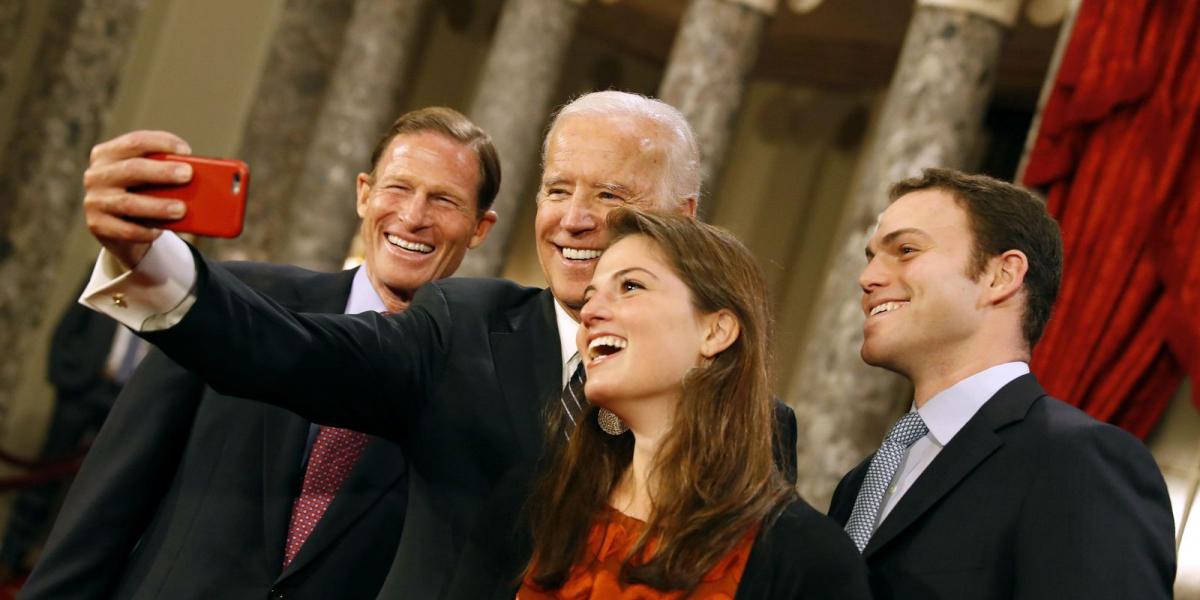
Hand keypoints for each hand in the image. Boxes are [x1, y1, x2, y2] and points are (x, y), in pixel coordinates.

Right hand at [82, 130, 193, 268]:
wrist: (120, 228)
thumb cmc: (143, 194)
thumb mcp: (151, 180)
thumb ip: (167, 172)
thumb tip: (204, 176)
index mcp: (108, 154)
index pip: (135, 142)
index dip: (161, 143)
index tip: (186, 151)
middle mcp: (96, 175)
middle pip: (132, 169)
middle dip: (162, 172)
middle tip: (188, 175)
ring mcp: (94, 200)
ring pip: (129, 203)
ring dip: (158, 206)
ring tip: (182, 209)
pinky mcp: (97, 225)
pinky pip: (125, 230)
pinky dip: (145, 231)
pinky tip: (161, 231)